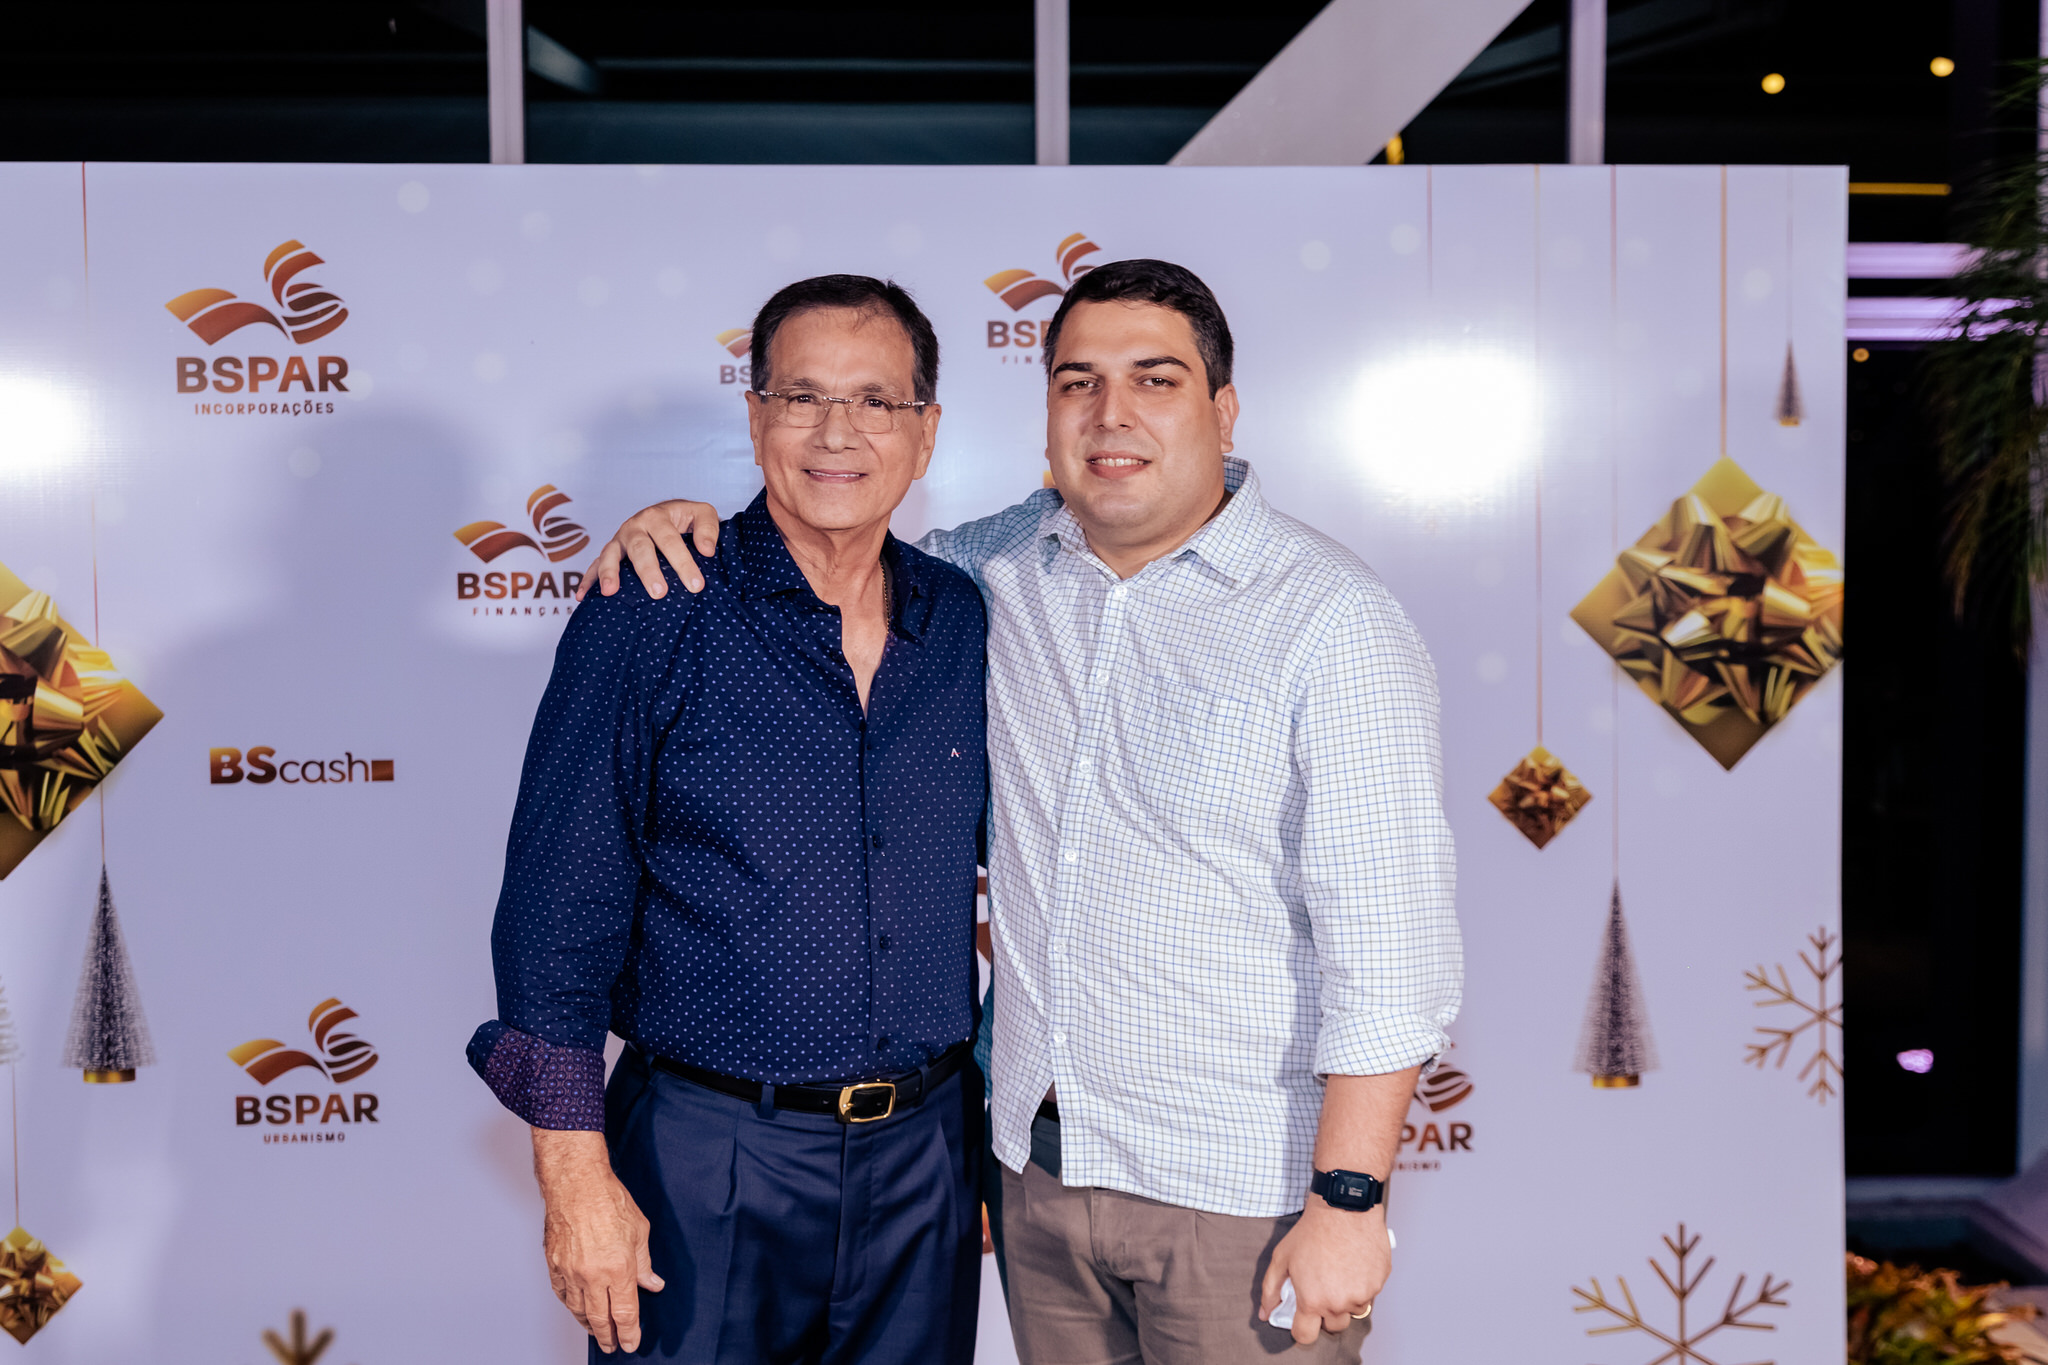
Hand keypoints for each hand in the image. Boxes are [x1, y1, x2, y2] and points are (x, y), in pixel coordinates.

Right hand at [532, 1129, 664, 1352]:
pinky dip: (571, 1306)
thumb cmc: (609, 1200)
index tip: (631, 1344)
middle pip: (601, 1319)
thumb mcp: (639, 1231)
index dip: (630, 1333)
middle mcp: (593, 1276)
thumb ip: (645, 1263)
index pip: (626, 1313)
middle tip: (613, 1346)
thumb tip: (652, 1284)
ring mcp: (571, 1272)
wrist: (576, 1183)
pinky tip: (577, 1309)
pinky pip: (562, 1294)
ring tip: (597, 1331)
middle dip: (609, 1337)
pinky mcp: (554, 1265)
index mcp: (618, 1269)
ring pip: (579, 1310)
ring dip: (589, 1325)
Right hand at [575, 500, 722, 600]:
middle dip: (648, 571)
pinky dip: (588, 580)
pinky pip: (594, 565)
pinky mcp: (611, 552)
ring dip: (609, 573)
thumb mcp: (702, 514)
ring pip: (610, 555)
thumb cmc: (685, 519)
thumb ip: (708, 528)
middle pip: (640, 548)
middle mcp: (635, 526)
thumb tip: (706, 550)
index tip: (696, 585)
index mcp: (657, 517)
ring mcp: (619, 540)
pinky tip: (582, 597)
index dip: (683, 562)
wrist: (666, 514)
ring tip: (611, 592)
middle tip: (659, 593)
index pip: (670, 540)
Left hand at [1259, 1200, 1390, 1348]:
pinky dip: (1362, 1283)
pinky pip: (1370, 1292)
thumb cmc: (1311, 1231)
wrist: (1343, 1208)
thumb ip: (1271, 1290)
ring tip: (1338, 1271)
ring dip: (1346, 1298)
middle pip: (1333, 1326)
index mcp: (1313, 1301)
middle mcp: (1340, 1303)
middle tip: (1322, 1288)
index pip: (1306, 1335)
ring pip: (1353, 1309)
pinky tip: (1353, 1262)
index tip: (1302, 1318)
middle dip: (1326, 1313)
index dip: (1302, 1328)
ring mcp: (1363, 1294)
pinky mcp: (1379, 1282)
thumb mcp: (1281, 1258)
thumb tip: (1265, 1312)